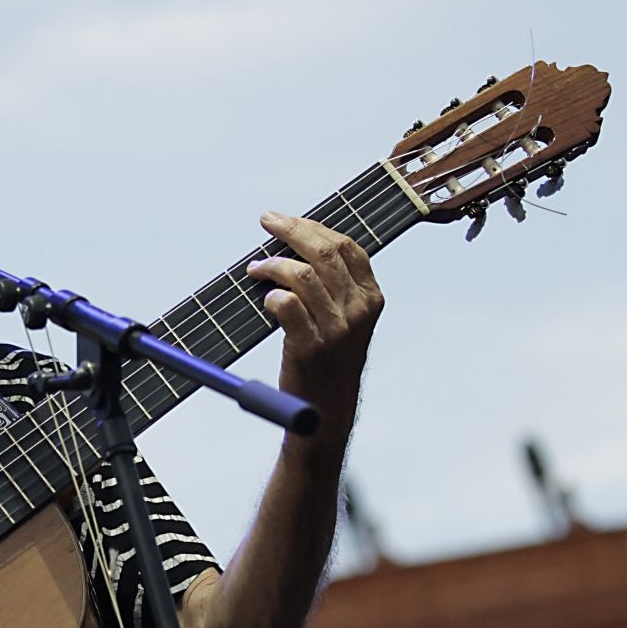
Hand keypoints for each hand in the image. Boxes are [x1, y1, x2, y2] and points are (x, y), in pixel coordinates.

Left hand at [246, 211, 383, 444]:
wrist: (327, 408)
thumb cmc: (330, 358)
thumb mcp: (347, 318)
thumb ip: (334, 283)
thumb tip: (296, 242)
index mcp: (371, 297)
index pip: (344, 245)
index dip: (311, 226)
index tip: (283, 220)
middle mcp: (358, 310)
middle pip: (322, 252)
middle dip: (289, 230)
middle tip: (266, 222)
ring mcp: (336, 329)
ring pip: (300, 275)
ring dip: (271, 265)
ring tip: (256, 268)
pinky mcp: (310, 346)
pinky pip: (286, 304)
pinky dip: (271, 295)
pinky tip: (266, 299)